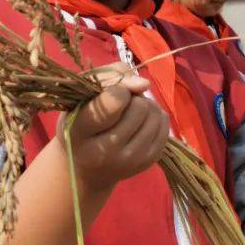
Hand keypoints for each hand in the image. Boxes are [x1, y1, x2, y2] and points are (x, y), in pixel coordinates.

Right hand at [65, 72, 169, 194]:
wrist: (85, 165)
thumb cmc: (81, 124)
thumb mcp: (81, 96)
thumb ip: (109, 78)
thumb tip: (145, 84)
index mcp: (81, 132)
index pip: (115, 101)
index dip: (119, 89)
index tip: (112, 92)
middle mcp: (106, 152)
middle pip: (139, 106)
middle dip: (132, 97)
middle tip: (120, 104)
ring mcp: (130, 160)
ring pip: (154, 113)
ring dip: (144, 104)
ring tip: (130, 111)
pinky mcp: (149, 161)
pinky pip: (163, 123)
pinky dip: (154, 114)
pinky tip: (140, 120)